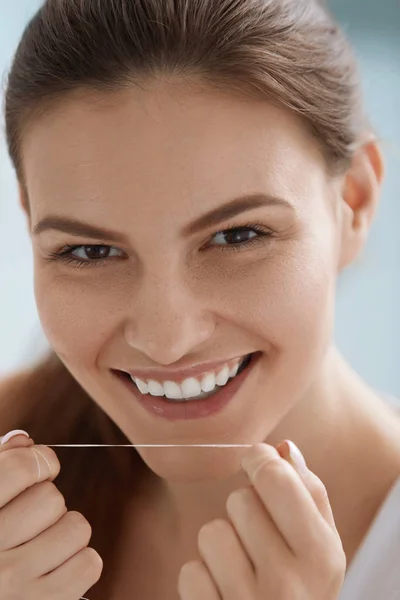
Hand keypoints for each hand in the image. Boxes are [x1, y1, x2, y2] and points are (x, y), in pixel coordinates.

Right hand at [0, 430, 102, 599]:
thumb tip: (26, 441)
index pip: (22, 467)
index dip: (40, 460)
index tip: (39, 468)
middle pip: (51, 498)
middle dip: (46, 503)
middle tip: (27, 521)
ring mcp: (14, 581)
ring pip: (76, 528)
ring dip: (64, 532)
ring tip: (40, 545)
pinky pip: (89, 564)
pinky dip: (79, 562)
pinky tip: (54, 567)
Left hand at [177, 440, 345, 598]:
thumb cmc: (304, 587)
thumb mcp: (322, 546)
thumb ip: (308, 494)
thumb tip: (284, 447)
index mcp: (321, 555)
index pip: (275, 478)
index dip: (259, 459)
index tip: (255, 462)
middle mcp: (289, 583)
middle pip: (239, 500)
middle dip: (245, 509)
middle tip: (259, 536)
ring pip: (212, 532)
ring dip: (222, 543)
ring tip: (242, 566)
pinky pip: (190, 571)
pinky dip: (203, 577)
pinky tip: (225, 592)